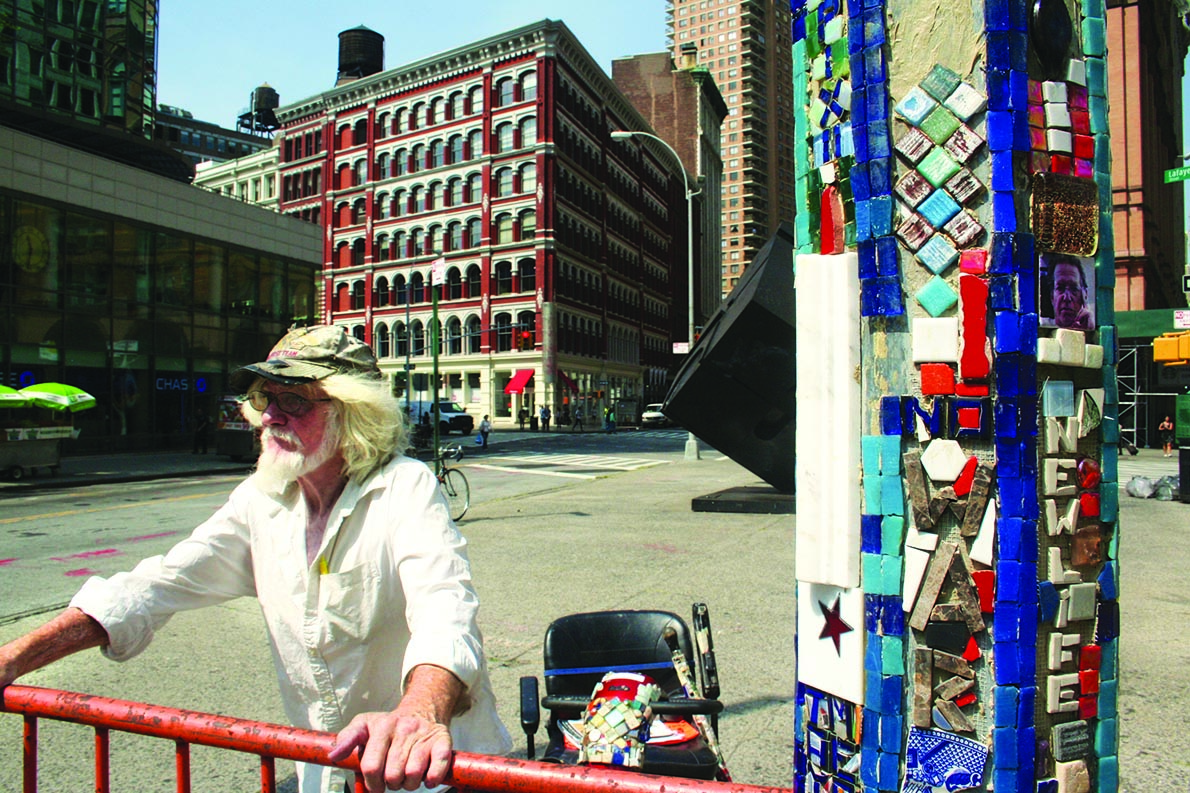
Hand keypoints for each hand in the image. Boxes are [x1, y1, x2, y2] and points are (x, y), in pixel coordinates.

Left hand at [329, 709, 453, 791]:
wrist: (421, 710)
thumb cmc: (389, 725)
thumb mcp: (364, 725)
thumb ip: (347, 739)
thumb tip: (334, 756)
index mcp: (382, 727)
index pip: (372, 766)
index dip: (372, 784)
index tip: (375, 785)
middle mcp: (404, 729)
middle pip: (393, 775)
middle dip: (391, 784)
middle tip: (393, 777)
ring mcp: (424, 734)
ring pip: (413, 775)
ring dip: (410, 784)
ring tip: (408, 775)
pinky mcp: (442, 740)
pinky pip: (438, 767)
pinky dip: (432, 779)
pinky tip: (426, 777)